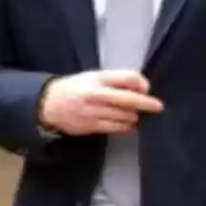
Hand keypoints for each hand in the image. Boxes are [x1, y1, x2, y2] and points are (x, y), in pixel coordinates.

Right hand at [39, 69, 163, 135]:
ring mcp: (94, 111)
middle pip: (129, 99)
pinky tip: (129, 126)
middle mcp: (96, 94)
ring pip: (124, 116)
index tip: (146, 88)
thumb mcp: (92, 77)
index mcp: (97, 78)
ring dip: (134, 116)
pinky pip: (115, 128)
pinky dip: (125, 127)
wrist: (48, 104)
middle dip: (146, 103)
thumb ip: (114, 80)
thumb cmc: (74, 88)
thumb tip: (140, 88)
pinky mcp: (91, 126)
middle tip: (158, 107)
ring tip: (135, 115)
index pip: (127, 78)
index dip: (141, 83)